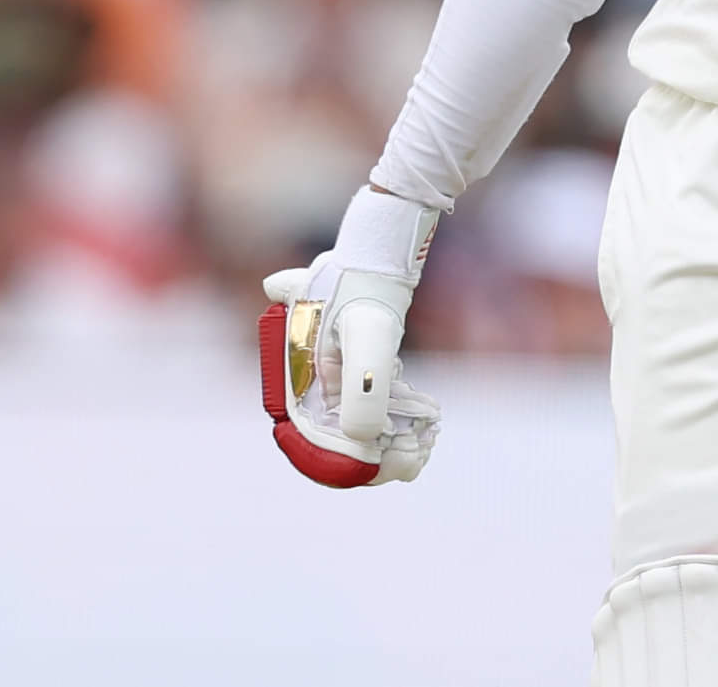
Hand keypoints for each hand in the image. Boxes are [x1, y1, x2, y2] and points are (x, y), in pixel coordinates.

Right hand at [258, 185, 441, 487]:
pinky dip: (391, 423)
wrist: (379, 248)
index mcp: (294, 380)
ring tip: (423, 444)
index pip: (307, 440)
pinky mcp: (351, 370)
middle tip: (413, 458)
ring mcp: (327, 377)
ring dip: (385, 444)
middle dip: (371, 458)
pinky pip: (366, 409)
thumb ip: (365, 384)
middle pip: (330, 438)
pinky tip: (423, 424)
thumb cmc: (365, 288)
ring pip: (351, 427)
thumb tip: (364, 438)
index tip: (380, 468)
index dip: (340, 463)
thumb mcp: (370, 337)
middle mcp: (305, 382)